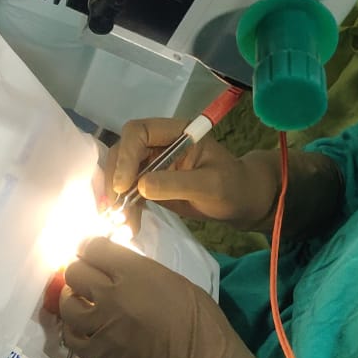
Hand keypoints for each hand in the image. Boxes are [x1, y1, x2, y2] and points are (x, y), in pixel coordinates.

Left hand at [50, 238, 355, 357]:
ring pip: (65, 301)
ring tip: (97, 306)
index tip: (111, 255)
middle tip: (103, 280)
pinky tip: (95, 331)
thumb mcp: (184, 289)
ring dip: (74, 301)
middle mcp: (113, 299)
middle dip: (82, 273)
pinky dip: (76, 329)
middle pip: (71, 270)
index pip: (91, 245)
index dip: (98, 249)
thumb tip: (117, 255)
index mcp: (140, 277)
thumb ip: (145, 271)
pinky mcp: (99, 357)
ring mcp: (101, 330)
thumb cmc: (210, 335)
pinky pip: (70, 332)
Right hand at [106, 118, 278, 231]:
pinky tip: (129, 225)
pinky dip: (126, 208)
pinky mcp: (151, 184)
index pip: (139, 132)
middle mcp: (160, 144)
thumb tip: (141, 186)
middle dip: (116, 180)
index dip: (126, 155)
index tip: (125, 185)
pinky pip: (130, 193)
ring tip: (122, 224)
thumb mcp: (210, 184)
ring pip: (122, 174)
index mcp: (176, 132)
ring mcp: (154, 163)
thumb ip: (177, 183)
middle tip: (116, 209)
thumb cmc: (233, 186)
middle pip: (123, 152)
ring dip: (118, 199)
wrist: (241, 201)